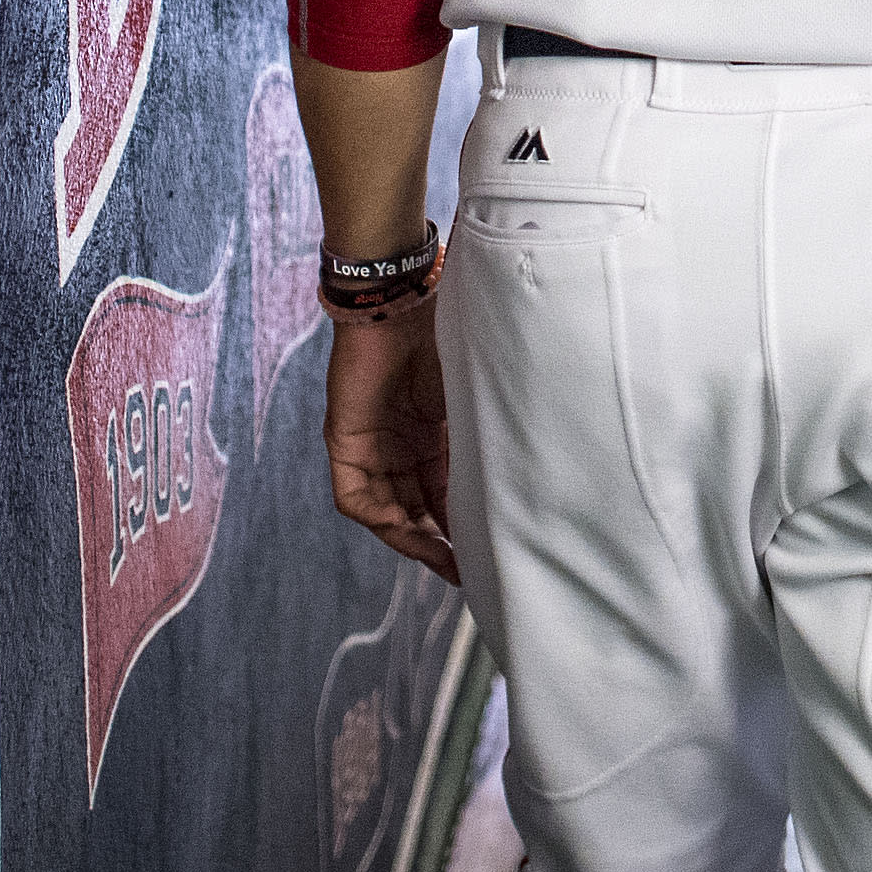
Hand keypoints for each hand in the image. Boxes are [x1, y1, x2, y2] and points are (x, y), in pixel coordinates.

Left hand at [322, 304, 459, 581]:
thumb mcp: (473, 400)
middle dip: (438, 543)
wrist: (404, 302)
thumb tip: (525, 481)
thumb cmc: (449, 338)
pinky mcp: (346, 443)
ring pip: (388, 510)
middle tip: (464, 569)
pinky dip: (380, 517)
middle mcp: (403, 445)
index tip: (484, 556)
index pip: (445, 494)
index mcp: (435, 435)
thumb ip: (484, 439)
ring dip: (411, 537)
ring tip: (441, 557)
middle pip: (417, 509)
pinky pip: (357, 497)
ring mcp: (373, 446)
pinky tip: (406, 528)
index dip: (462, 526)